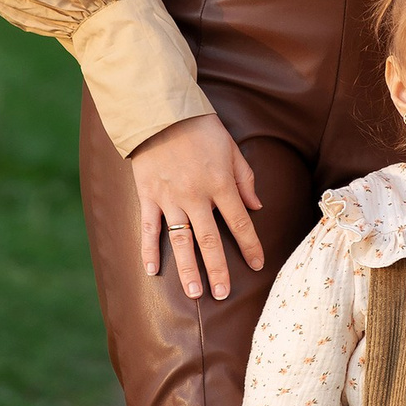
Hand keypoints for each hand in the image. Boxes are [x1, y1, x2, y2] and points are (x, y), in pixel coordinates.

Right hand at [131, 113, 264, 301]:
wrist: (161, 111)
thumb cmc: (200, 128)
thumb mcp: (231, 149)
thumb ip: (244, 179)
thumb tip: (257, 207)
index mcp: (221, 185)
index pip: (240, 223)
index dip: (250, 246)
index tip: (257, 266)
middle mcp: (196, 196)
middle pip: (210, 240)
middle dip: (218, 270)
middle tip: (223, 294)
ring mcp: (170, 198)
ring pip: (181, 241)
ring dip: (188, 269)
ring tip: (194, 293)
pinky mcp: (148, 196)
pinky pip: (149, 228)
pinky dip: (149, 250)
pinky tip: (152, 271)